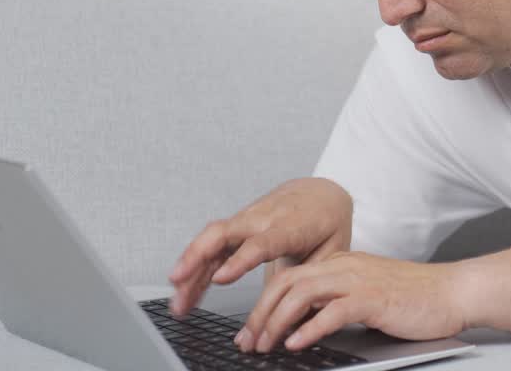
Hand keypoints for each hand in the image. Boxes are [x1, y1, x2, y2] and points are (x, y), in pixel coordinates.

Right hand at [169, 177, 351, 316]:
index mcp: (291, 226)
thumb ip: (310, 282)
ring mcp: (247, 219)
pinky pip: (212, 243)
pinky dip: (196, 266)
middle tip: (178, 282)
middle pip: (224, 233)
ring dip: (190, 268)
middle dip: (197, 256)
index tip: (220, 278)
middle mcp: (263, 218)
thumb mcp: (332, 252)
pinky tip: (186, 289)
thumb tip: (294, 319)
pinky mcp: (238, 224)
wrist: (323, 191)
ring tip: (178, 301)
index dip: (240, 260)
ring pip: (211, 238)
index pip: (261, 243)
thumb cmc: (328, 222)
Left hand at [236, 252, 468, 353]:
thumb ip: (335, 303)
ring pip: (302, 294)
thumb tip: (302, 326)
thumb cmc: (415, 298)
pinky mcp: (373, 298)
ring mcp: (358, 280)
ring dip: (277, 321)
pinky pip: (332, 311)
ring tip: (266, 345)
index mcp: (341, 264)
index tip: (251, 330)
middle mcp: (345, 266)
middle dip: (261, 314)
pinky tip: (297, 344)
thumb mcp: (366, 296)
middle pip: (287, 283)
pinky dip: (309, 328)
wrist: (454, 292)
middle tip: (248, 342)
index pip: (289, 277)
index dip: (264, 304)